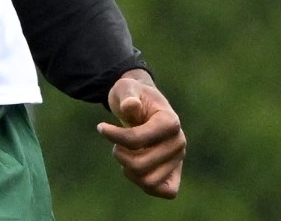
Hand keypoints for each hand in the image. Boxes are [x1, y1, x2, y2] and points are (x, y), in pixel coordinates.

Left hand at [97, 69, 185, 198]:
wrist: (142, 104)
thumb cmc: (132, 96)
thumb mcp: (126, 88)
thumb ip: (128, 95)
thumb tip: (130, 106)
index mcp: (170, 121)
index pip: (136, 140)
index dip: (114, 136)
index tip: (101, 127)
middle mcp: (179, 142)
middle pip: (141, 164)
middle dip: (120, 155)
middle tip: (115, 144)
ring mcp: (178, 159)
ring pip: (150, 181)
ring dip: (129, 171)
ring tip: (125, 155)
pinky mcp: (175, 171)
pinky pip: (166, 191)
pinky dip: (145, 184)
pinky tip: (134, 168)